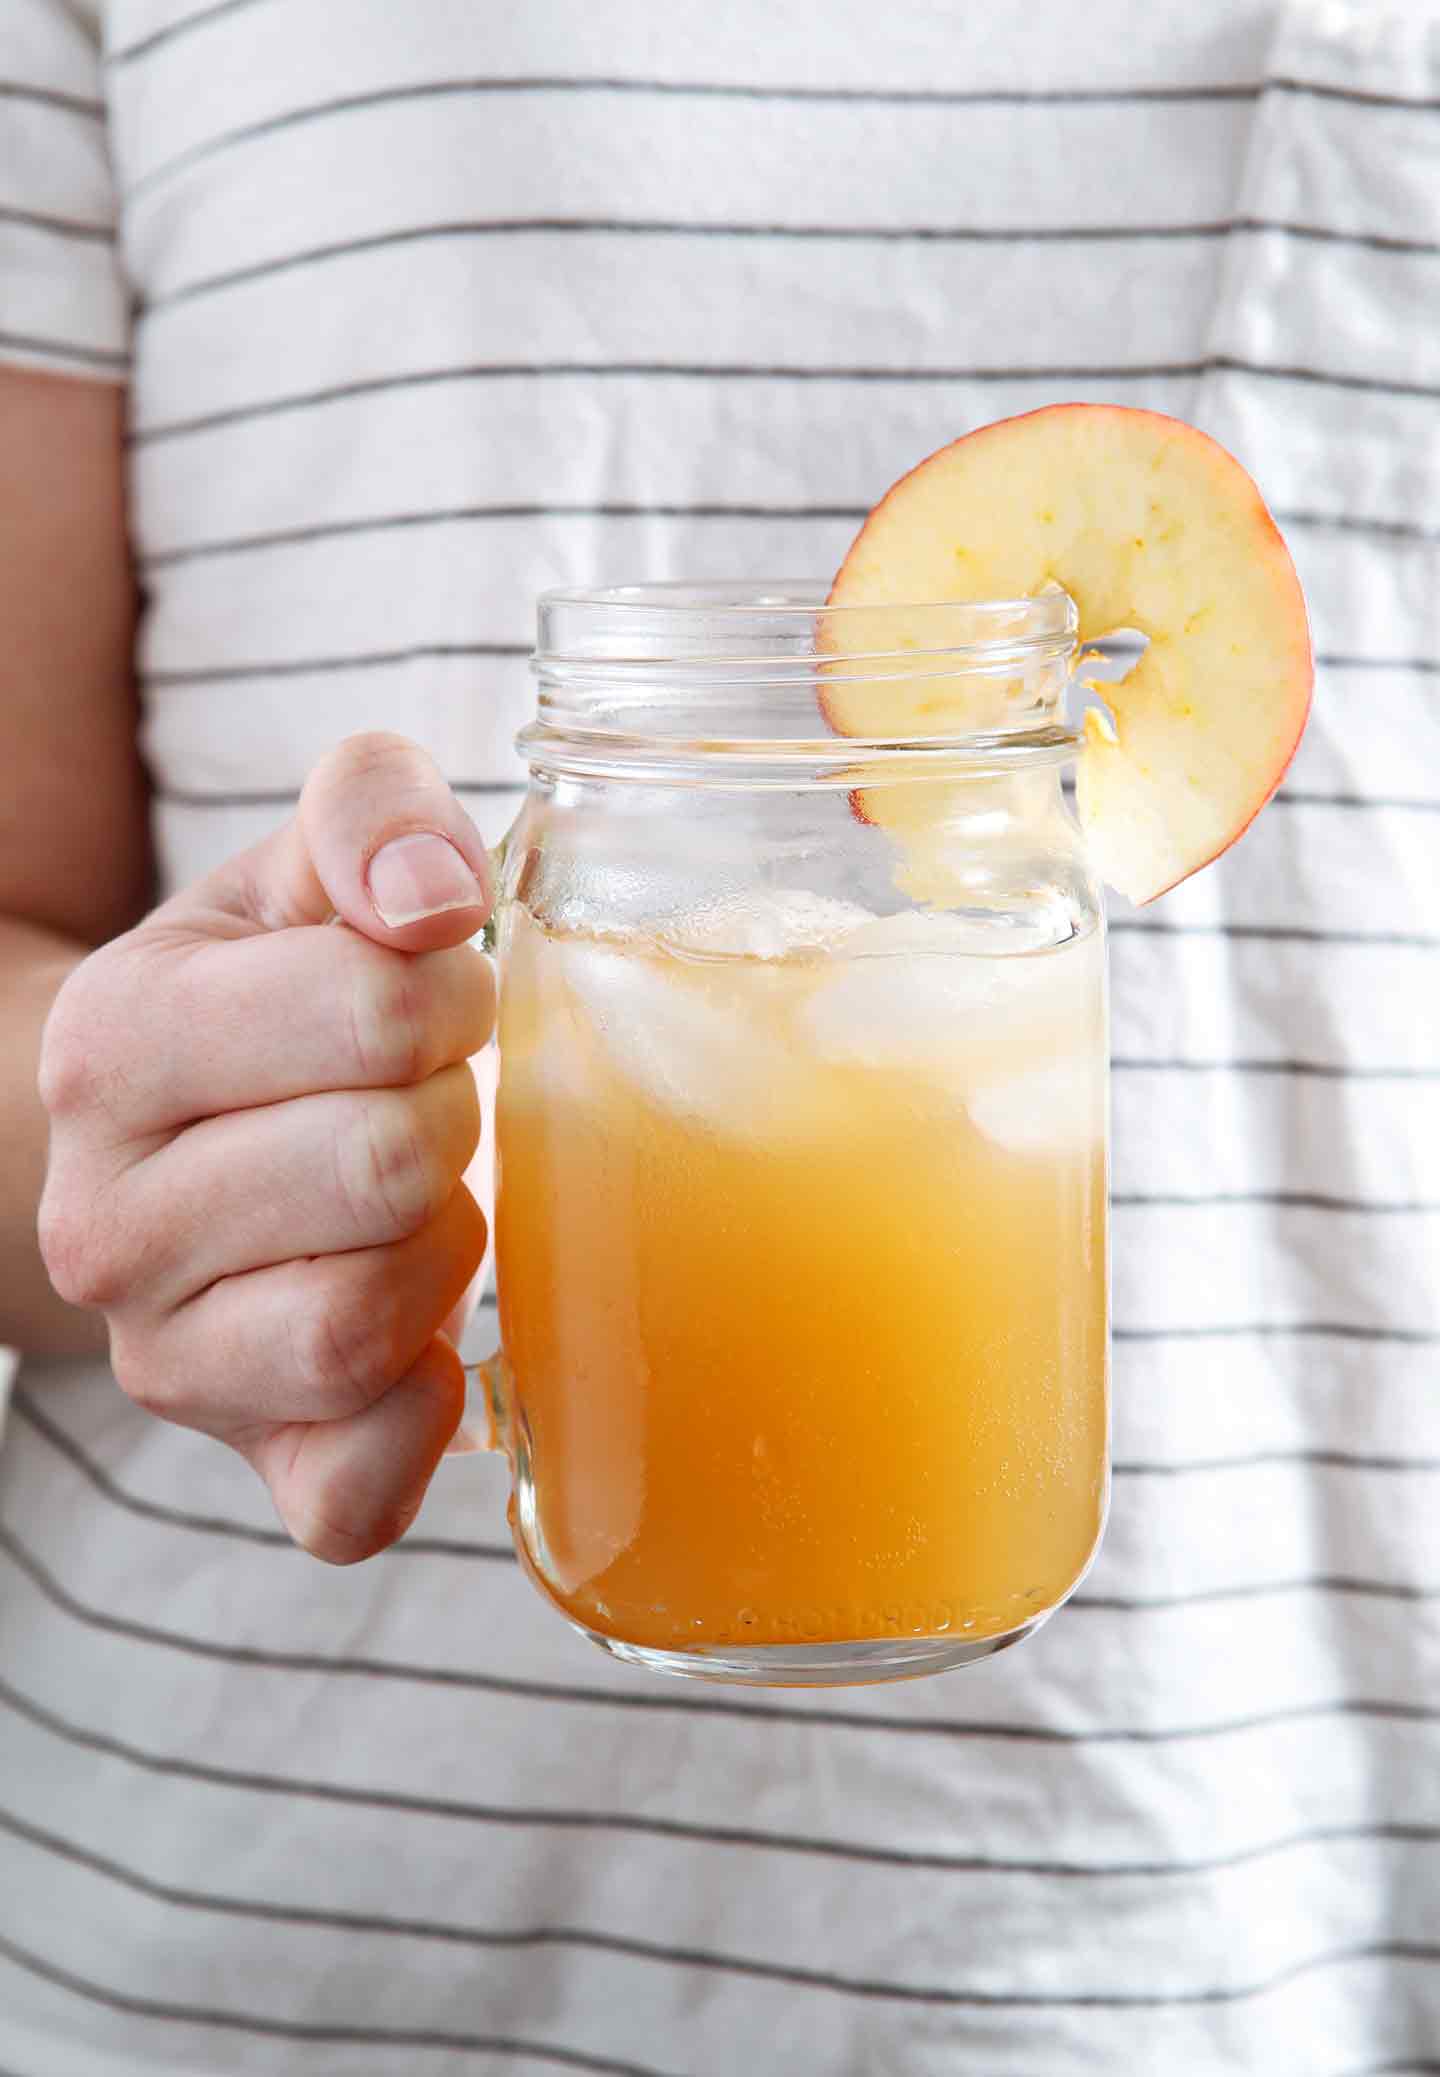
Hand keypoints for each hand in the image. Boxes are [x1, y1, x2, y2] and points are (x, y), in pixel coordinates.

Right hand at [37, 733, 495, 1561]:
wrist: (183, 1141)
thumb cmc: (271, 998)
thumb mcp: (303, 872)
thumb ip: (370, 811)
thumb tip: (434, 900)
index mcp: (114, 1045)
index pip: (374, 1015)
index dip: (455, 994)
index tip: (440, 998)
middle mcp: (106, 1224)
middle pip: (381, 1172)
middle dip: (454, 1117)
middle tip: (436, 1102)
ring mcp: (166, 1363)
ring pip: (362, 1329)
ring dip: (445, 1250)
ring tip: (422, 1201)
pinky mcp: (251, 1463)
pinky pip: (355, 1491)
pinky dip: (422, 1416)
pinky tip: (427, 1336)